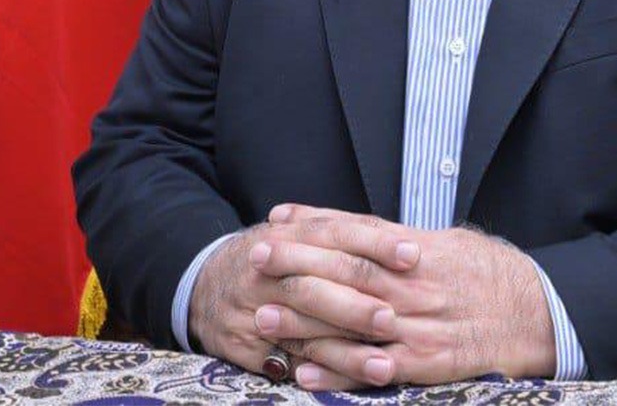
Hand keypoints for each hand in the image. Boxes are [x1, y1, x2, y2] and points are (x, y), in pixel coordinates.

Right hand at [186, 214, 412, 385]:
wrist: (203, 284)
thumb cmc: (269, 256)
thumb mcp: (295, 232)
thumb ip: (341, 233)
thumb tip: (403, 237)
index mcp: (287, 235)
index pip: (334, 234)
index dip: (374, 244)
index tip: (413, 254)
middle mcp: (270, 272)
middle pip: (316, 286)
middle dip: (356, 304)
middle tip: (394, 317)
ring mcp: (256, 311)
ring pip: (304, 333)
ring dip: (346, 352)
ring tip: (384, 365)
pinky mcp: (249, 348)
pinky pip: (289, 364)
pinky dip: (320, 375)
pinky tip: (348, 384)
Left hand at [251, 204, 555, 389]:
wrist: (539, 313)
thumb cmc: (487, 273)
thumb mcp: (444, 240)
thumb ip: (395, 238)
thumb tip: (348, 226)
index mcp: (416, 251)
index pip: (353, 234)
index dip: (311, 229)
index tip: (273, 224)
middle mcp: (413, 287)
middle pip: (344, 273)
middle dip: (296, 266)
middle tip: (255, 259)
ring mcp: (419, 328)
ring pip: (352, 322)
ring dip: (305, 320)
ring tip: (264, 316)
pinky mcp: (427, 365)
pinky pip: (375, 370)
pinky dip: (339, 372)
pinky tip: (304, 370)